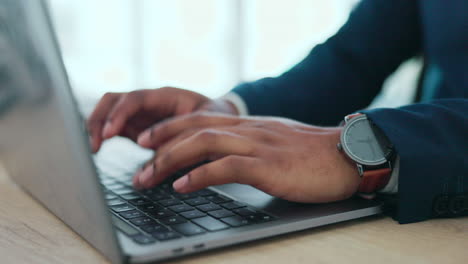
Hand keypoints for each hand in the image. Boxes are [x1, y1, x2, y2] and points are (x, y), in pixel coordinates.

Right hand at [87, 87, 237, 151]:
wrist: (219, 118)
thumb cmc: (214, 122)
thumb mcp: (202, 132)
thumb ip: (176, 146)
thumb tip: (151, 171)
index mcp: (166, 96)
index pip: (135, 99)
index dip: (119, 115)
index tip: (108, 134)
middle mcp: (149, 101)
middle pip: (114, 100)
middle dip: (100, 118)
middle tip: (95, 144)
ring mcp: (141, 112)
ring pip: (109, 110)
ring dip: (96, 126)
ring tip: (93, 149)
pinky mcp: (137, 125)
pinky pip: (113, 125)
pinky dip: (102, 135)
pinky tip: (97, 150)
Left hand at [134, 113, 360, 202]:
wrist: (348, 154)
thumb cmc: (312, 154)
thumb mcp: (274, 142)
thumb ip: (249, 145)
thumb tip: (223, 158)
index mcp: (247, 125)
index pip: (199, 119)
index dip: (169, 128)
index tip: (147, 141)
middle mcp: (248, 129)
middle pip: (193, 127)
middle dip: (160, 144)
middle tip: (137, 161)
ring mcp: (257, 145)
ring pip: (203, 143)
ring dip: (170, 160)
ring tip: (147, 176)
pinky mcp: (268, 166)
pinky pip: (226, 166)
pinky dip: (200, 175)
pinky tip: (181, 186)